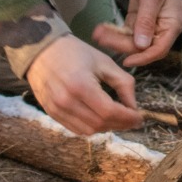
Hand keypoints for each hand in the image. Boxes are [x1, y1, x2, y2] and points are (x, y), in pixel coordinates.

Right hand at [22, 36, 141, 134]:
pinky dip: (91, 128)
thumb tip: (134, 106)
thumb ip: (123, 84)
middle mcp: (66, 101)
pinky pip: (75, 129)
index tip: (140, 117)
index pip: (109, 112)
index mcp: (81, 85)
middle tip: (132, 119)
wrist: (41, 50)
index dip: (128, 118)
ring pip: (88, 131)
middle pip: (100, 124)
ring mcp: (56, 109)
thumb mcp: (104, 62)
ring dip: (107, 128)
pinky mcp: (51, 113)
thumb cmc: (75, 52)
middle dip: (120, 124)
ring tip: (118, 119)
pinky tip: (100, 119)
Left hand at [92, 0, 181, 67]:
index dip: (143, 58)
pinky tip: (102, 29)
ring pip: (132, 41)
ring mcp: (150, 27)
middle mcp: (162, 31)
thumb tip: (141, 45)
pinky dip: (115, 32)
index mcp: (171, 26)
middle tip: (101, 39)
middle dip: (121, 45)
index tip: (127, 61)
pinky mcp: (139, 23)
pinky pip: (127, 32)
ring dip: (114, 39)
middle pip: (142, 47)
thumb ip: (146, 20)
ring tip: (97, 33)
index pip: (159, 50)